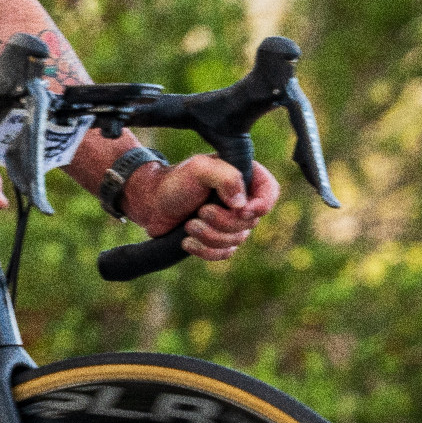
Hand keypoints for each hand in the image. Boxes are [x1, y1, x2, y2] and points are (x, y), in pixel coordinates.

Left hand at [124, 155, 281, 261]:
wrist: (150, 202)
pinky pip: (224, 254)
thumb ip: (225, 177)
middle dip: (224, 222)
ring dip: (210, 236)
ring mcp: (231, 221)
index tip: (242, 211)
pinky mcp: (217, 239)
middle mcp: (242, 199)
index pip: (270, 192)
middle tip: (200, 212)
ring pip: (237, 240)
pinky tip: (187, 242)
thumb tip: (242, 205)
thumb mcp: (200, 168)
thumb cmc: (175, 181)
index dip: (262, 205)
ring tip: (189, 225)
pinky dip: (206, 251)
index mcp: (244, 176)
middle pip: (251, 222)